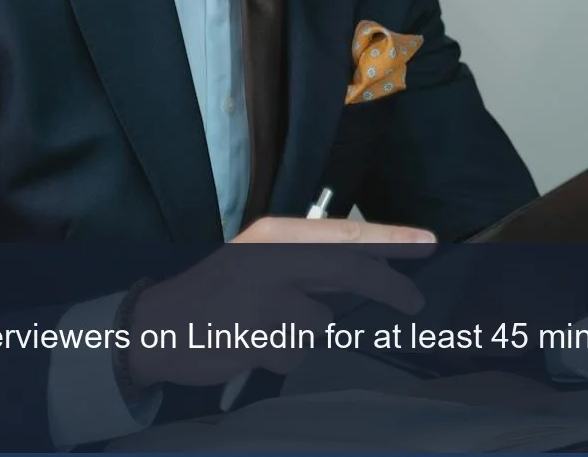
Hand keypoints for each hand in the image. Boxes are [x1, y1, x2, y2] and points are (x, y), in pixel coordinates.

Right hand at [123, 217, 434, 391]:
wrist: (158, 324)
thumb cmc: (223, 293)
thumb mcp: (266, 263)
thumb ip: (313, 267)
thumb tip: (374, 271)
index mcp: (279, 234)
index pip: (347, 233)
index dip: (392, 239)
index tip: (429, 243)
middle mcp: (272, 257)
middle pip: (349, 270)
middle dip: (390, 287)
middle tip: (416, 303)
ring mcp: (261, 295)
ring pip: (320, 321)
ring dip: (305, 332)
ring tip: (267, 327)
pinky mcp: (251, 333)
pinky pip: (293, 352)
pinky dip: (281, 354)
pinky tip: (251, 344)